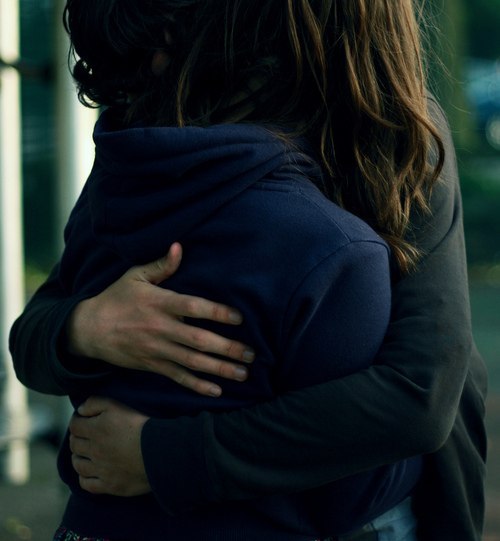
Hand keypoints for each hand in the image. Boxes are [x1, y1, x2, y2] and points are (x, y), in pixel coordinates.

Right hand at [66, 243, 254, 396]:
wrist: (88, 329)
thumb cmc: (116, 298)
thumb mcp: (135, 277)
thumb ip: (161, 265)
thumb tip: (179, 247)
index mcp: (159, 303)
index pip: (193, 307)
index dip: (217, 313)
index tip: (239, 318)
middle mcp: (160, 328)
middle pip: (198, 340)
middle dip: (228, 348)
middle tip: (251, 354)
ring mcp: (156, 350)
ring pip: (192, 362)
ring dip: (219, 369)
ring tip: (243, 373)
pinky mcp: (152, 365)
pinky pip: (178, 377)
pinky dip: (197, 385)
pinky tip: (217, 391)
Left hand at [69, 397, 149, 496]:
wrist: (159, 451)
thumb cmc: (140, 425)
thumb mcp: (117, 405)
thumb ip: (95, 403)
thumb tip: (80, 410)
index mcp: (96, 430)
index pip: (74, 426)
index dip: (76, 420)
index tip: (82, 419)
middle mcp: (94, 451)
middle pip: (75, 445)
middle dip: (77, 438)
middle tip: (84, 435)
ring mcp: (100, 470)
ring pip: (78, 465)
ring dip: (78, 457)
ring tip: (85, 453)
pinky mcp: (109, 485)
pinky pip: (87, 484)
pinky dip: (84, 478)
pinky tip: (90, 472)